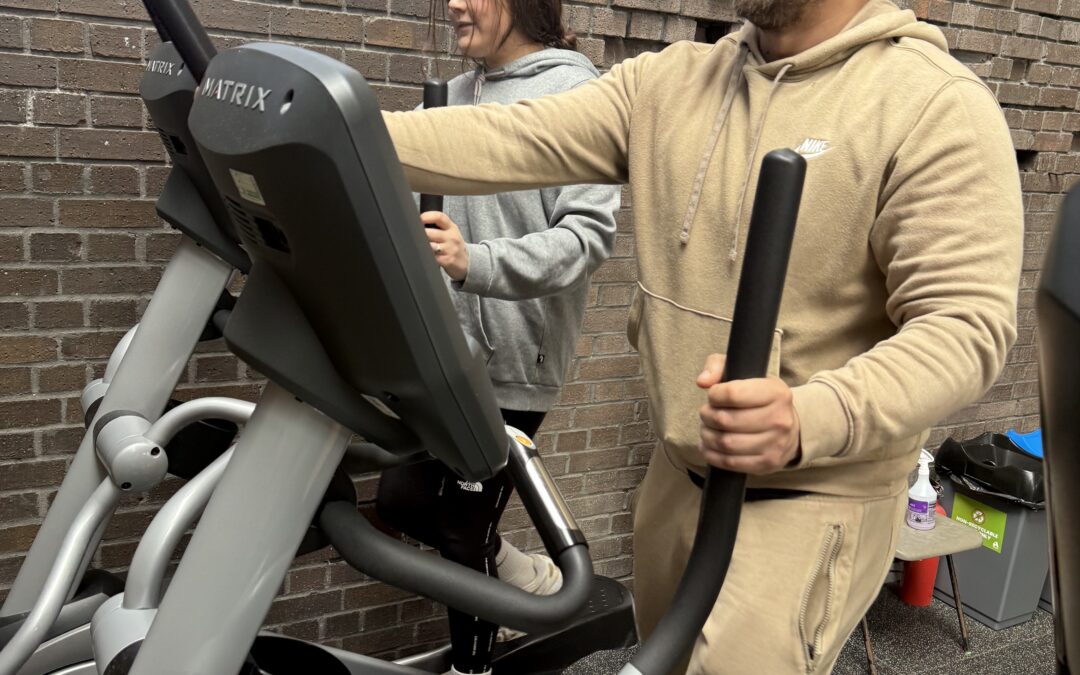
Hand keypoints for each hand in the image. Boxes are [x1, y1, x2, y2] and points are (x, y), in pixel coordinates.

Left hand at [422, 211, 468, 280]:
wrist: (466, 262)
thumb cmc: (453, 245)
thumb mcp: (450, 231)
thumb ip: (438, 225)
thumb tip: (418, 222)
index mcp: (451, 227)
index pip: (439, 217)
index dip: (426, 216)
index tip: (419, 219)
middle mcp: (452, 237)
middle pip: (430, 232)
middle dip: (420, 235)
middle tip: (416, 237)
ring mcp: (450, 249)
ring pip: (429, 245)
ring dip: (423, 246)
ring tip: (422, 247)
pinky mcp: (447, 260)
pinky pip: (432, 257)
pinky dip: (427, 256)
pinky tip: (428, 256)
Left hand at [696, 353, 800, 473]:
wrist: (788, 427)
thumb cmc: (758, 397)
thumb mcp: (743, 371)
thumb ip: (718, 366)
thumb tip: (702, 382)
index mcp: (776, 392)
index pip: (732, 394)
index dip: (714, 395)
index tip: (713, 396)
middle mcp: (779, 419)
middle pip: (726, 420)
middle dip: (707, 416)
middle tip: (706, 413)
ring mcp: (775, 444)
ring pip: (725, 443)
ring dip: (707, 435)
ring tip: (707, 429)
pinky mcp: (767, 463)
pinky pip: (730, 463)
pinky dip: (711, 455)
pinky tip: (708, 446)